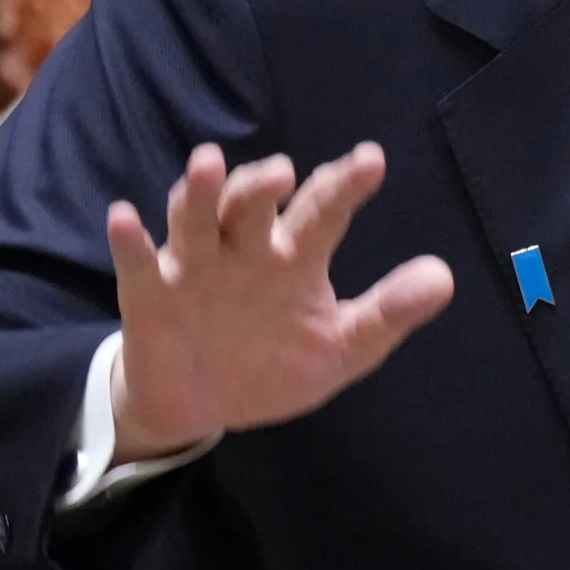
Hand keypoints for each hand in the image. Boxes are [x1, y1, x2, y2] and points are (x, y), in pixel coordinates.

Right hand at [105, 142, 453, 463]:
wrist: (203, 408)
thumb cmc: (275, 362)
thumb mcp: (340, 347)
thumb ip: (388, 313)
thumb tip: (444, 278)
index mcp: (294, 256)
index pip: (322, 211)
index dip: (344, 186)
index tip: (371, 160)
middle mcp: (244, 249)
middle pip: (252, 204)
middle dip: (262, 185)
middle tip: (281, 174)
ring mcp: (195, 266)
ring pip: (196, 218)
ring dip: (201, 191)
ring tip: (208, 164)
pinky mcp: (150, 295)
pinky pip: (138, 262)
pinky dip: (130, 240)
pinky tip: (124, 218)